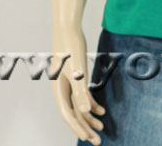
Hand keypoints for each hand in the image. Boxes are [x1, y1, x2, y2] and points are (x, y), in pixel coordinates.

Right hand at [50, 23, 104, 144]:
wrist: (68, 27)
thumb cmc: (71, 47)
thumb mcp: (78, 70)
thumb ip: (81, 91)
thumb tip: (86, 112)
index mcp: (59, 90)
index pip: (68, 114)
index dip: (78, 127)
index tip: (88, 138)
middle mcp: (62, 89)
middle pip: (74, 114)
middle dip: (85, 128)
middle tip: (98, 141)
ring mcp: (68, 84)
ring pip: (79, 106)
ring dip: (90, 118)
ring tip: (102, 128)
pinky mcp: (75, 77)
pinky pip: (83, 96)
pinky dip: (92, 104)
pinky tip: (102, 111)